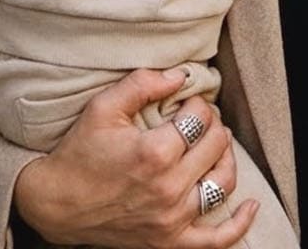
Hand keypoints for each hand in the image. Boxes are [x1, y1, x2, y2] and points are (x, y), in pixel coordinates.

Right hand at [14, 68, 258, 248]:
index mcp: (154, 152)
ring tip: (215, 146)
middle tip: (200, 120)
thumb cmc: (79, 153)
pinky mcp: (170, 241)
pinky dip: (239, 224)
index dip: (197, 103)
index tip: (186, 102)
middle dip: (213, 125)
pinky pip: (216, 239)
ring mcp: (172, 218)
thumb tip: (181, 75)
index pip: (199, 118)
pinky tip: (251, 206)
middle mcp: (168, 188)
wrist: (56, 204)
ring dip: (226, 159)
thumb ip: (143, 83)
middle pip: (216, 146)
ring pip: (223, 183)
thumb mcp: (103, 107)